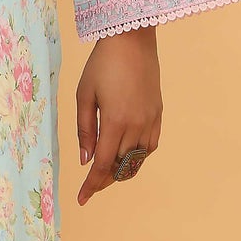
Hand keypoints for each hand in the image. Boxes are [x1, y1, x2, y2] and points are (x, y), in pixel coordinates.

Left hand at [75, 26, 161, 205]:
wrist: (132, 40)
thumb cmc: (102, 65)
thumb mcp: (84, 96)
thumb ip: (84, 130)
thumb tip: (85, 159)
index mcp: (116, 122)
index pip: (103, 165)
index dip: (92, 185)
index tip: (82, 200)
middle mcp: (137, 125)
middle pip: (121, 166)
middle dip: (105, 180)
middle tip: (90, 188)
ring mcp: (151, 120)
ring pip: (139, 159)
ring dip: (123, 170)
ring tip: (107, 174)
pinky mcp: (158, 113)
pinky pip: (151, 145)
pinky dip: (139, 156)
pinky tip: (128, 156)